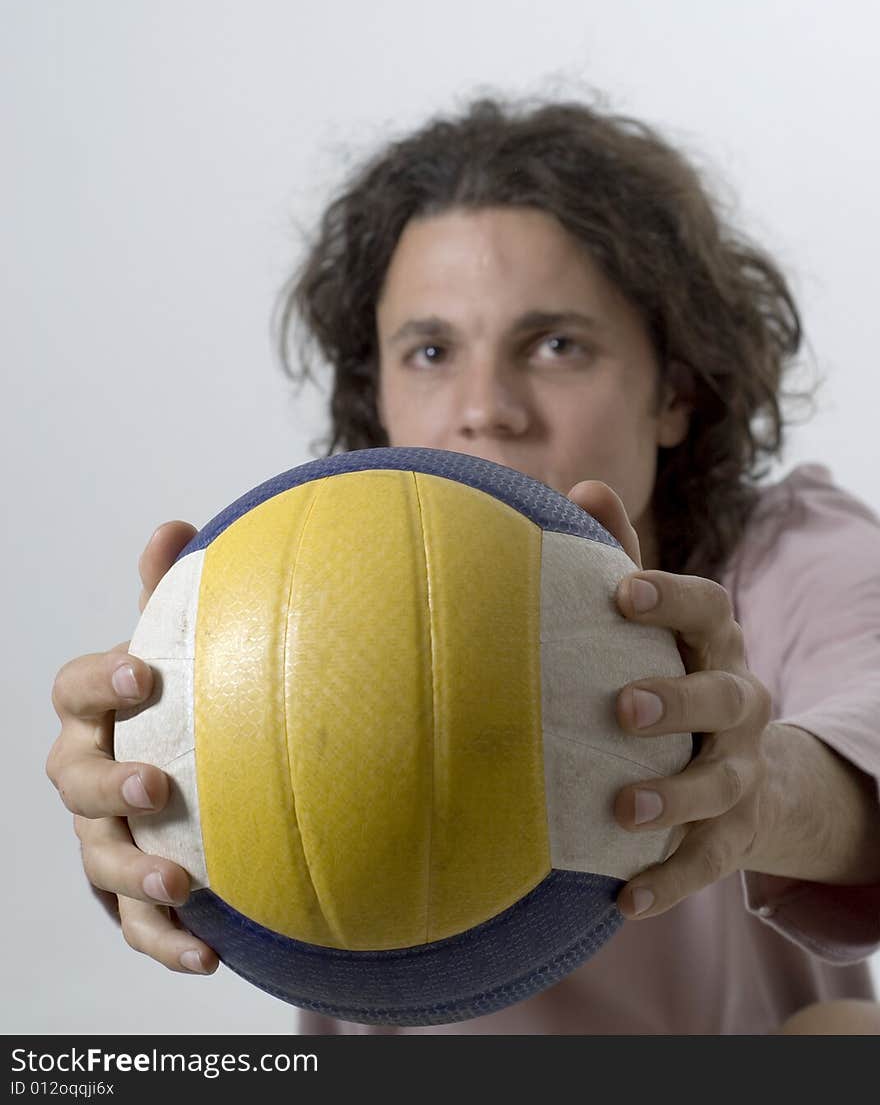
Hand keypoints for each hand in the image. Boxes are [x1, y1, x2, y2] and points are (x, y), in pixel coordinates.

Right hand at [46, 521, 219, 974]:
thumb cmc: (180, 704)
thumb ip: (169, 596)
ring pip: (98, 861)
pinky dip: (166, 944)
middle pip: (71, 780)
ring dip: (136, 877)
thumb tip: (176, 526)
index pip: (74, 688)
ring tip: (185, 885)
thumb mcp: (178, 649)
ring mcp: (100, 839)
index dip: (100, 681)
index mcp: (95, 710)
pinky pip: (135, 929)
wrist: (188, 781)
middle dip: (107, 785)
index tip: (144, 673)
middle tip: (155, 788)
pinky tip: (212, 955)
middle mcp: (85, 775)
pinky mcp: (127, 897)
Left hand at [568, 480, 772, 918]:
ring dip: (672, 798)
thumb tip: (582, 487)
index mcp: (715, 643)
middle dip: (678, 702)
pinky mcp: (732, 835)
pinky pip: (708, 862)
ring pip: (719, 787)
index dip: (669, 598)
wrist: (740, 763)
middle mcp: (738, 704)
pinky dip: (668, 882)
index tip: (620, 591)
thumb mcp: (651, 615)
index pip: (707, 609)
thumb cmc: (671, 666)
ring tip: (621, 810)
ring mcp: (740, 773)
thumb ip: (619, 556)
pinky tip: (621, 901)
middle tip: (622, 707)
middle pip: (724, 699)